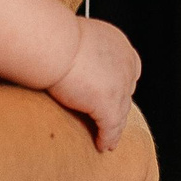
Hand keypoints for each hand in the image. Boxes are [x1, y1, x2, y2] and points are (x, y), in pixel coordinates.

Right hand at [50, 18, 142, 151]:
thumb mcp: (73, 35)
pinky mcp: (109, 104)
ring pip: (121, 113)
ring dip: (114, 129)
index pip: (129, 69)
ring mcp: (120, 85)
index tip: (113, 94)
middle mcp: (125, 64)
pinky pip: (111, 128)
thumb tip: (63, 53)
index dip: (121, 85)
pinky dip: (107, 138)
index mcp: (118, 44)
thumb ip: (79, 48)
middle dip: (119, 108)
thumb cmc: (52, 35)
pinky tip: (102, 145)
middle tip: (110, 121)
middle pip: (126, 93)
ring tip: (108, 141)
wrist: (52, 42)